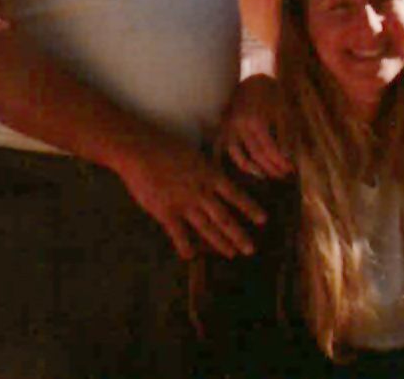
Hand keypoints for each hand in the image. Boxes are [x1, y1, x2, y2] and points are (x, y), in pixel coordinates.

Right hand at [113, 132, 265, 260]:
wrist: (140, 149)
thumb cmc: (166, 146)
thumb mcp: (194, 154)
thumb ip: (205, 168)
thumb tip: (216, 176)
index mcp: (209, 174)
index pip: (235, 195)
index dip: (250, 208)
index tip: (263, 220)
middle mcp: (201, 191)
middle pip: (224, 217)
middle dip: (239, 234)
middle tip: (250, 249)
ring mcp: (184, 203)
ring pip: (206, 227)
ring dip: (220, 242)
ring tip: (232, 254)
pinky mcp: (165, 212)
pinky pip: (178, 234)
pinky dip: (185, 246)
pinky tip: (191, 256)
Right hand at [216, 73, 292, 178]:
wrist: (255, 79)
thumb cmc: (273, 94)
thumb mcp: (284, 110)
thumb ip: (285, 134)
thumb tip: (287, 157)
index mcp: (256, 120)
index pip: (269, 149)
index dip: (280, 162)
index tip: (290, 170)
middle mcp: (240, 125)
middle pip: (255, 154)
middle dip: (270, 167)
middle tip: (282, 175)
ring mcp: (229, 126)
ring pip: (237, 155)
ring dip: (251, 168)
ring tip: (264, 175)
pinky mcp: (223, 127)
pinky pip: (224, 148)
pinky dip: (231, 160)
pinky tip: (242, 168)